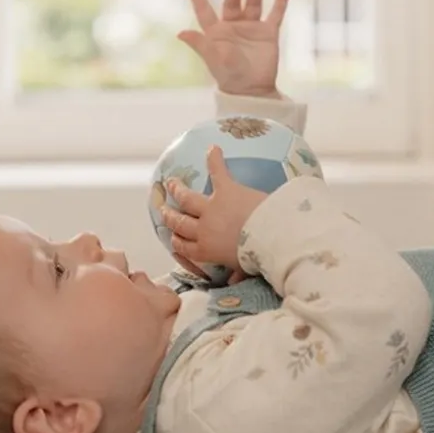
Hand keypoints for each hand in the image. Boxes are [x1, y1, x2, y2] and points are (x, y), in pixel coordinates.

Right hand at [162, 146, 268, 275]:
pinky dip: (214, 159)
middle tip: (164, 211)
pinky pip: (217, 172)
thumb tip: (233, 283)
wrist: (269, 236)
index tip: (172, 237)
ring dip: (178, 189)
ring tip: (172, 183)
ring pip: (187, 198)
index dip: (175, 241)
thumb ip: (236, 274)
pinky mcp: (226, 190)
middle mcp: (203, 228)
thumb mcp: (244, 269)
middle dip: (169, 216)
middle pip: (179, 222)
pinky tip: (212, 149)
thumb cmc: (257, 256)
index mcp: (206, 250)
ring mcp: (212, 208)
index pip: (182, 246)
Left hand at [178, 0, 288, 97]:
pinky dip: (280, 0)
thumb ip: (200, 44)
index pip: (204, 10)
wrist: (253, 90)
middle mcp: (233, 26)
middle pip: (232, 3)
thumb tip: (180, 33)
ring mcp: (252, 28)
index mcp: (216, 31)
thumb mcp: (213, 58)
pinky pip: (275, 13)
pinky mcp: (268, 33)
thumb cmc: (229, 75)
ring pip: (253, 4)